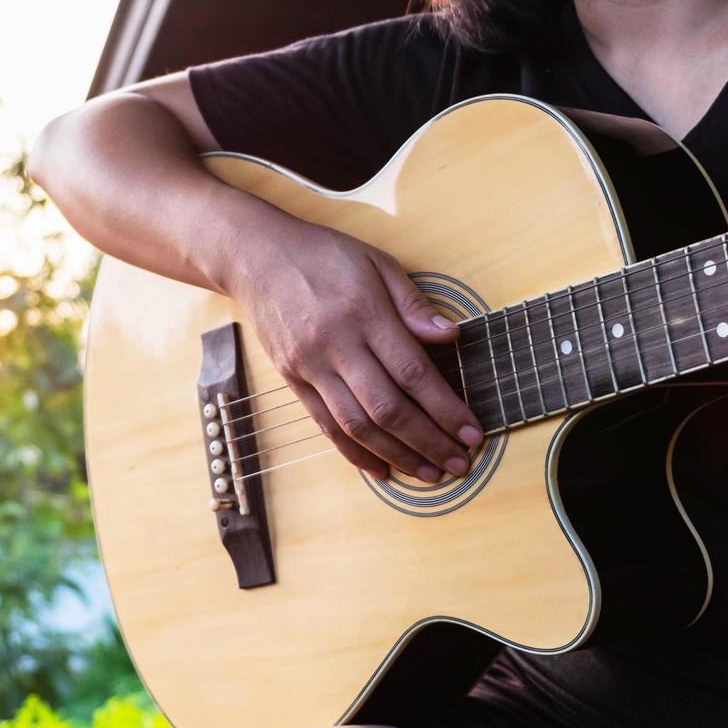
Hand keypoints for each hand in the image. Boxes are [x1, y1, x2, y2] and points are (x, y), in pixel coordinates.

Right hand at [226, 217, 483, 482]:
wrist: (255, 256)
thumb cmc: (322, 254)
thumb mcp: (376, 262)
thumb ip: (413, 303)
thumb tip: (451, 335)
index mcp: (364, 312)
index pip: (413, 372)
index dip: (446, 409)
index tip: (472, 432)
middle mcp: (336, 344)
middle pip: (387, 407)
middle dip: (428, 442)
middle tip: (459, 463)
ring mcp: (310, 366)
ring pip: (357, 425)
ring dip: (396, 455)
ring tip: (428, 473)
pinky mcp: (292, 379)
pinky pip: (326, 425)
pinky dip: (355, 452)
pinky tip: (381, 468)